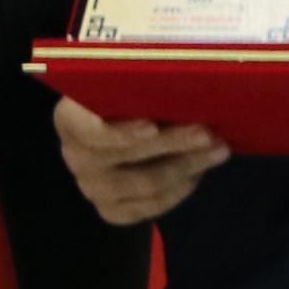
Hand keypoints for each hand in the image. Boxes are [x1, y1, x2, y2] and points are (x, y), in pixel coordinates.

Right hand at [51, 93, 226, 224]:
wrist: (122, 125)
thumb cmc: (131, 93)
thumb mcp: (131, 80)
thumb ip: (144, 82)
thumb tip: (181, 78)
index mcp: (70, 119)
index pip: (86, 130)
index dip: (119, 132)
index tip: (152, 124)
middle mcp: (75, 156)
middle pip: (124, 159)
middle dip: (170, 144)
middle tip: (206, 132)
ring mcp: (93, 188)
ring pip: (144, 185)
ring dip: (186, 166)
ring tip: (218, 149)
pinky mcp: (113, 210)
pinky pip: (151, 207)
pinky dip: (180, 189)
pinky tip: (199, 171)